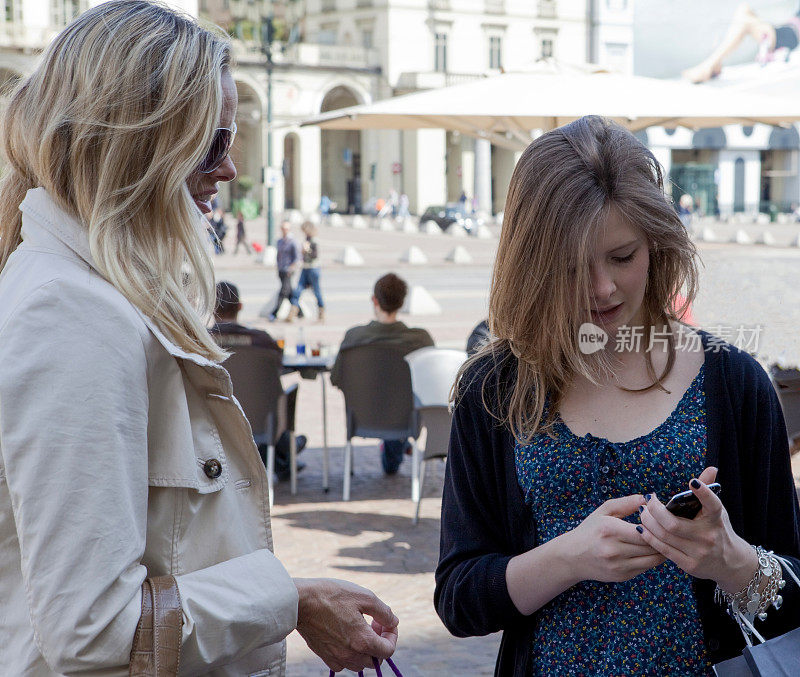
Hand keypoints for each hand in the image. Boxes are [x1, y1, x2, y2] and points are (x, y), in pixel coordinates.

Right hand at [294, 578, 398, 672]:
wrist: (300, 600)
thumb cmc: (331, 595)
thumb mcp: (364, 596)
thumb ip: (384, 611)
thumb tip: (393, 622)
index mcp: (363, 641)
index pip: (389, 650)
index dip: (392, 635)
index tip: (386, 622)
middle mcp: (350, 654)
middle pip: (375, 659)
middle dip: (380, 642)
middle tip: (373, 623)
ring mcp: (336, 657)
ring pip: (359, 663)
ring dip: (365, 649)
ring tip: (360, 628)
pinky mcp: (323, 655)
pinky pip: (342, 663)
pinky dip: (349, 654)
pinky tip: (345, 635)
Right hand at [566, 494, 665, 582]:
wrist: (572, 557)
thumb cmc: (590, 530)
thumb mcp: (603, 511)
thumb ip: (626, 503)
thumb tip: (648, 498)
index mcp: (610, 530)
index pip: (645, 531)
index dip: (657, 526)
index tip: (662, 520)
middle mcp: (614, 550)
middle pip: (651, 545)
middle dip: (663, 538)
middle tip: (670, 530)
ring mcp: (619, 565)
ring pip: (653, 559)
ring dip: (662, 550)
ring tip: (665, 540)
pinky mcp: (622, 576)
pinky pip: (646, 567)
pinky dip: (653, 558)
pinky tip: (652, 550)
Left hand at [638, 467, 757, 592]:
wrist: (731, 563)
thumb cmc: (717, 529)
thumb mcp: (717, 511)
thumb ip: (709, 490)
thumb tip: (711, 468)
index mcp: (716, 518)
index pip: (712, 504)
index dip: (703, 493)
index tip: (692, 482)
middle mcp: (708, 536)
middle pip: (672, 523)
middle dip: (654, 510)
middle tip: (647, 500)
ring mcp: (699, 552)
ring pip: (664, 535)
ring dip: (648, 522)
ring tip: (643, 512)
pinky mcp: (690, 565)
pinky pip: (663, 549)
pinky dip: (649, 537)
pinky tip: (643, 528)